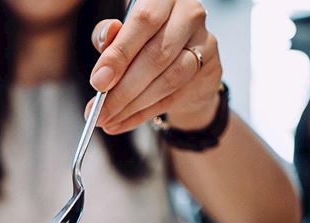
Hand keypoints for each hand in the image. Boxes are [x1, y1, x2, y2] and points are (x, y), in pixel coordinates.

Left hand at [87, 0, 221, 134]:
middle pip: (156, 55)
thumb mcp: (123, 36)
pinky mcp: (211, 69)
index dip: (119, 54)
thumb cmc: (145, 43)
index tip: (98, 82)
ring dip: (133, 105)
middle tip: (99, 110)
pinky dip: (143, 114)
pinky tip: (121, 122)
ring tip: (108, 119)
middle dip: (123, 88)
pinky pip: (173, 97)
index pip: (143, 22)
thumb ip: (110, 37)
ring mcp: (205, 41)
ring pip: (168, 79)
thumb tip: (105, 38)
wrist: (183, 63)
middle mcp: (189, 13)